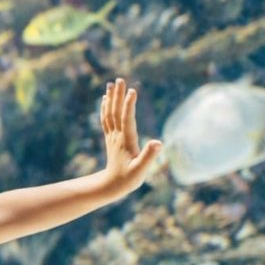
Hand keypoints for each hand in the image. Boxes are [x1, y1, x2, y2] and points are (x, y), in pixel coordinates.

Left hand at [100, 78, 162, 195]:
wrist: (112, 185)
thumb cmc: (129, 179)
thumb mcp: (141, 170)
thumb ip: (149, 156)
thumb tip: (159, 143)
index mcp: (126, 141)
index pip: (127, 119)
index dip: (129, 105)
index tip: (132, 90)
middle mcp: (117, 136)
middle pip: (116, 112)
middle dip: (118, 95)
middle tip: (119, 79)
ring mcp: (112, 136)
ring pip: (110, 113)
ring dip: (111, 98)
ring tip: (111, 83)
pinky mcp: (110, 138)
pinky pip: (106, 119)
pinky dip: (105, 107)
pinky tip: (105, 99)